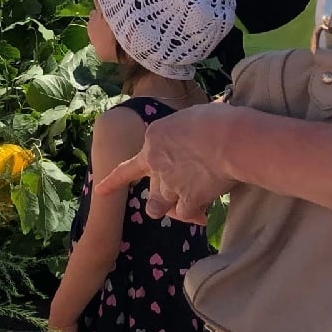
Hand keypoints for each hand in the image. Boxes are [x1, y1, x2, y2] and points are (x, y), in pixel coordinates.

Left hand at [96, 102, 245, 223]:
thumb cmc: (219, 120)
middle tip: (161, 207)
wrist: (231, 139)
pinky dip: (193, 214)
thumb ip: (186, 129)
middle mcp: (155, 161)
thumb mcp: (193, 116)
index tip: (100, 190)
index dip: (116, 178)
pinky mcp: (187, 198)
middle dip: (157, 195)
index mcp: (154, 137)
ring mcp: (169, 182)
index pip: (133, 161)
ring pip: (157, 206)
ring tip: (183, 213)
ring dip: (168, 209)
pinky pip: (184, 213)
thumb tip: (199, 126)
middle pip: (148, 185)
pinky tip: (203, 214)